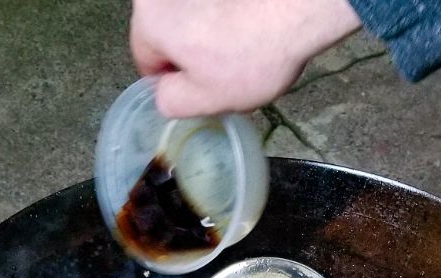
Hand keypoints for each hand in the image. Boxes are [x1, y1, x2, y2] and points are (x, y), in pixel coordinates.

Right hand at [131, 0, 361, 116]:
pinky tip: (249, 38)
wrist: (295, 13)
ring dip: (210, 44)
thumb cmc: (250, 57)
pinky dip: (227, 26)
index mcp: (149, 19)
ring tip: (242, 58)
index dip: (172, 84)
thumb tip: (164, 95)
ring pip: (192, 26)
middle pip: (168, 39)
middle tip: (225, 78)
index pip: (145, 60)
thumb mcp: (205, 99)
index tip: (200, 92)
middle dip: (192, 61)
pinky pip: (213, 11)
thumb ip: (171, 103)